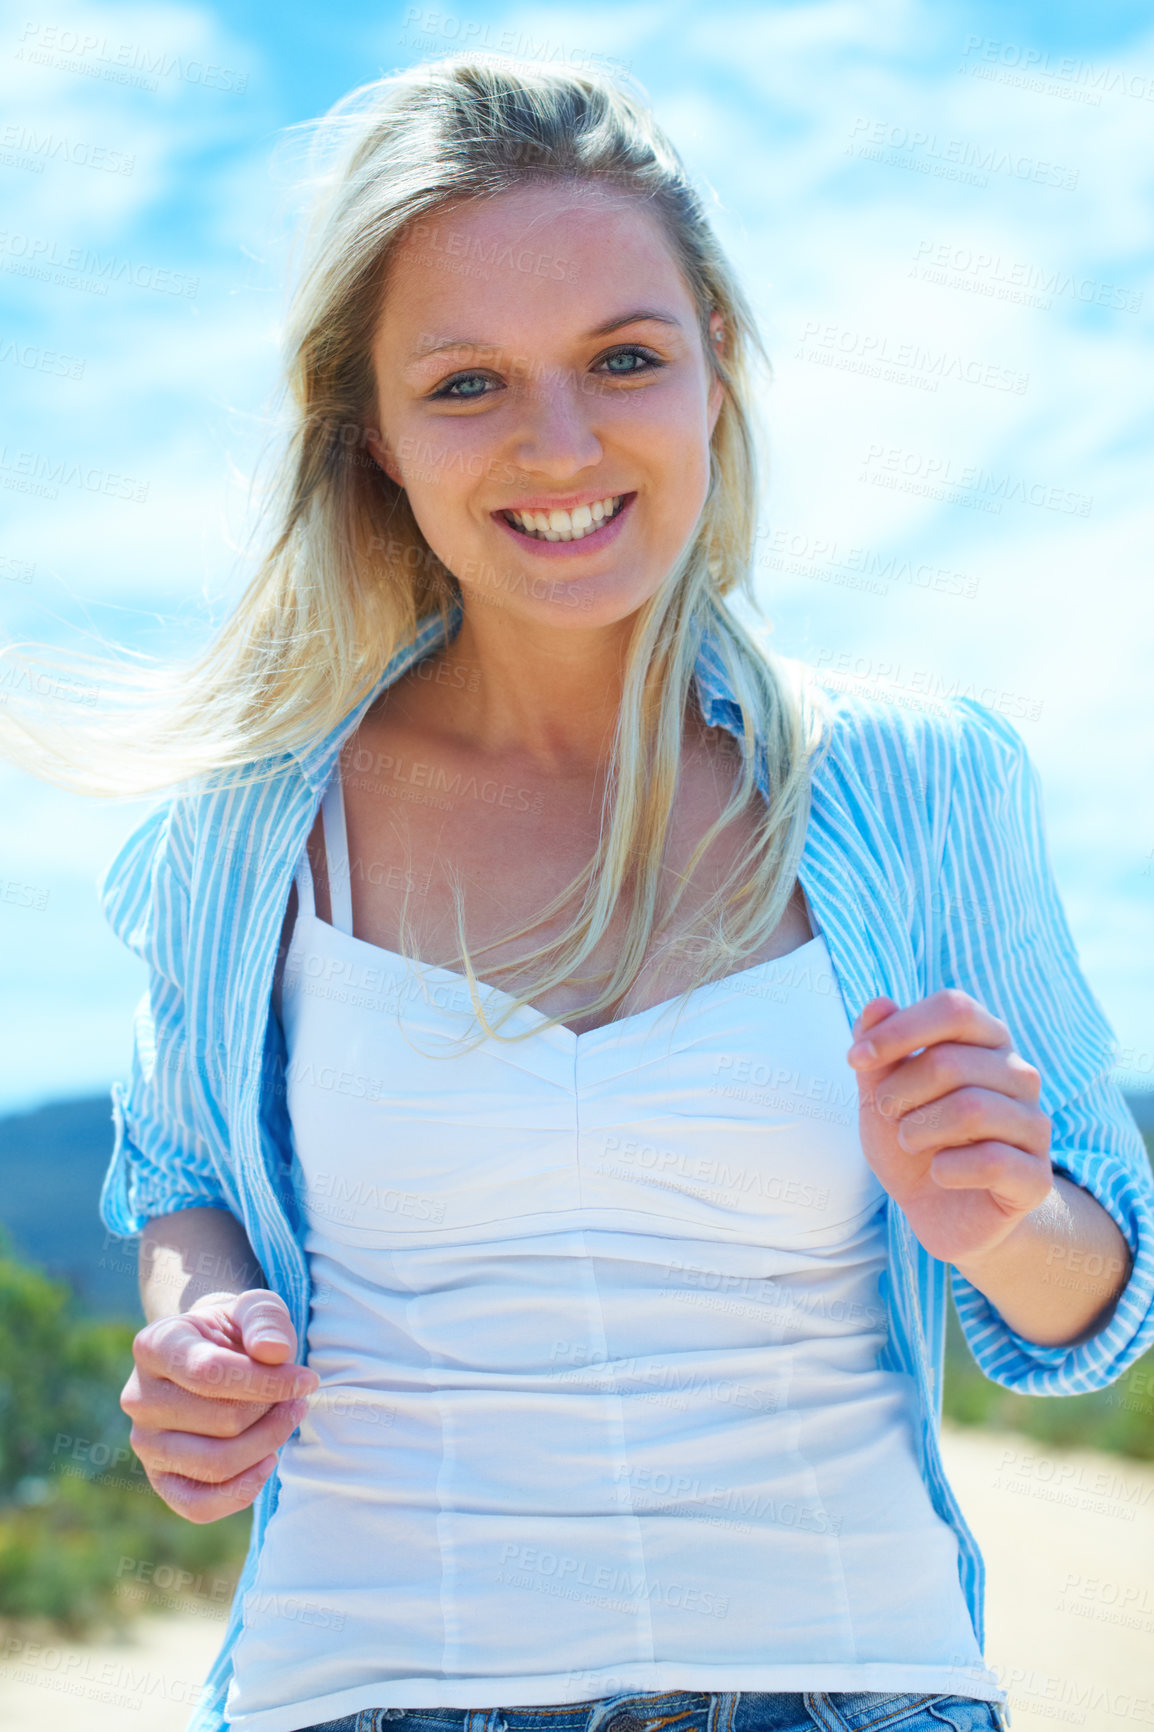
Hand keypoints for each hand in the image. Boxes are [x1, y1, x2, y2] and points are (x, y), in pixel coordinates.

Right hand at [120, 1288, 318, 1523]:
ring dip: (267, 1444)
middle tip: (296, 1397)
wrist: (215, 1356)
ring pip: (216, 1464)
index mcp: (154, 1346)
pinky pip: (199, 1506)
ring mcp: (145, 1443)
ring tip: (287, 1419)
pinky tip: (267, 1460)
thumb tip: (275, 1352)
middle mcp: (138, 1397)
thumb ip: (265, 1319)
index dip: (269, 1381)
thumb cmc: (237, 1332)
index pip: (210, 1372)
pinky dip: (242, 1491)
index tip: (307, 1380)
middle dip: (273, 1411)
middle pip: (222, 1421)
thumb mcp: (255, 1308)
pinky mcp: (159, 1480)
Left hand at [846, 988, 1052, 1264]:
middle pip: (951, 1062)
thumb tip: (878, 1004)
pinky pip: (992, 1160)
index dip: (900, 1029)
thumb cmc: (913, 1140)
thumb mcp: (881, 1094)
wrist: (939, 1212)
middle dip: (899, 1091)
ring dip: (918, 1129)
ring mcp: (1034, 1125)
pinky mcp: (1037, 1177)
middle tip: (887, 1114)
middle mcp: (1019, 1075)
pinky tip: (939, 1173)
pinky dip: (947, 1169)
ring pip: (972, 1109)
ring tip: (909, 1141)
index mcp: (986, 1042)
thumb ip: (878, 1051)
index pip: (954, 1008)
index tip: (856, 1059)